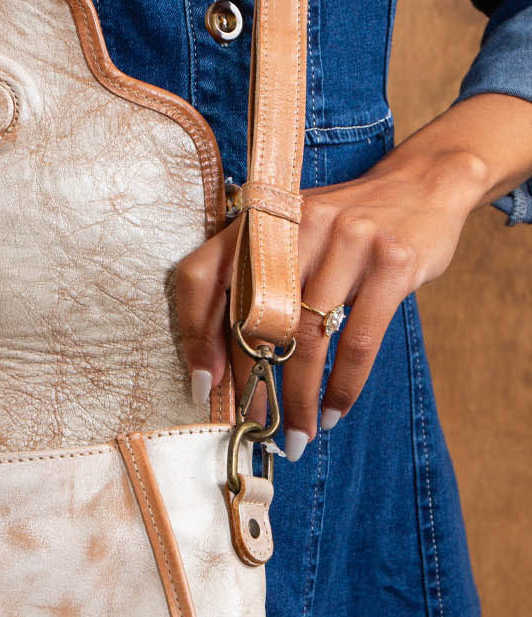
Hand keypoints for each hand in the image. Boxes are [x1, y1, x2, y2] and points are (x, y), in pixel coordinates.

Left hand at [175, 144, 488, 459]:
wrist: (422, 183)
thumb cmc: (341, 226)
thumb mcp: (288, 236)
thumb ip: (253, 283)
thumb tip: (217, 366)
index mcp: (256, 220)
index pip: (201, 276)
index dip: (194, 335)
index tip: (202, 386)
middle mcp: (294, 224)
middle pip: (255, 319)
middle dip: (252, 384)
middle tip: (255, 425)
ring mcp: (346, 240)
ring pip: (307, 338)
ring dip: (300, 397)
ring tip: (297, 434)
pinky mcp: (391, 261)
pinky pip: (358, 340)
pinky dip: (343, 385)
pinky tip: (333, 411)